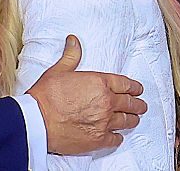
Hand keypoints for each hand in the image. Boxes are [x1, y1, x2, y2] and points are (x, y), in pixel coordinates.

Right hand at [25, 35, 146, 154]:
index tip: (138, 89)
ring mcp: (104, 122)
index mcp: (99, 83)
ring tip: (134, 119)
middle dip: (137, 104)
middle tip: (141, 105)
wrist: (38, 121)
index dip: (134, 87)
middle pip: (130, 103)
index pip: (125, 84)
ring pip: (126, 121)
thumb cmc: (47, 96)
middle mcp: (106, 103)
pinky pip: (116, 139)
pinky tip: (117, 136)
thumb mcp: (59, 70)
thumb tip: (74, 40)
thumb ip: (71, 56)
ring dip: (132, 119)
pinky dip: (118, 137)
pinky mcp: (99, 140)